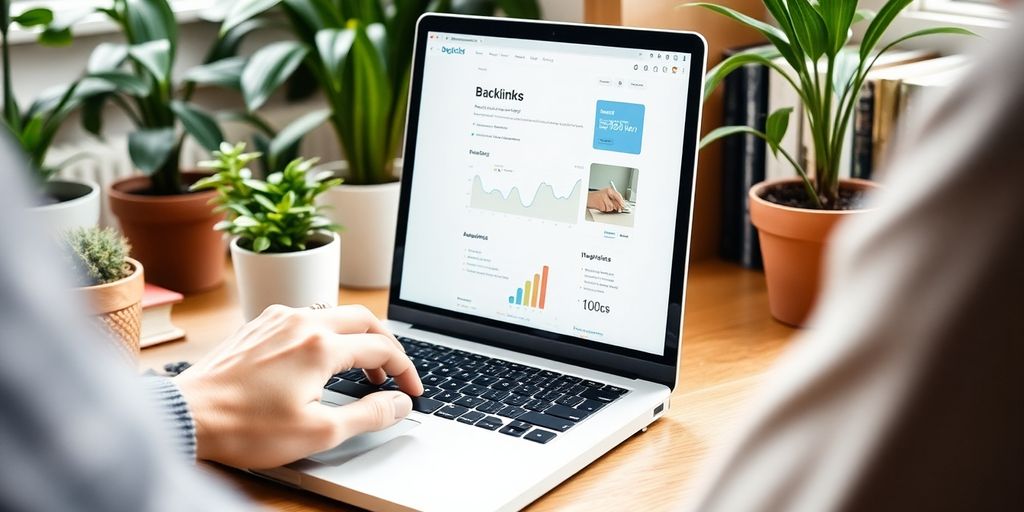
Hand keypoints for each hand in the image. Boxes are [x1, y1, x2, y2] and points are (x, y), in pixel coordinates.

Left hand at [174, 304, 422, 468]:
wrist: (187, 416)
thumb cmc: (246, 427)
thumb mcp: (318, 432)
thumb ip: (368, 414)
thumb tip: (398, 404)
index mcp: (321, 346)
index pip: (382, 348)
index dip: (405, 370)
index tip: (411, 390)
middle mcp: (302, 322)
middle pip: (364, 319)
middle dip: (387, 345)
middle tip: (393, 373)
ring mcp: (278, 319)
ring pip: (334, 314)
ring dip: (357, 337)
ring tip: (360, 369)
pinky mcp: (259, 324)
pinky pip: (306, 317)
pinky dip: (327, 333)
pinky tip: (320, 358)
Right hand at [587, 187, 626, 211]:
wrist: (586, 198)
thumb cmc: (595, 197)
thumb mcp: (605, 195)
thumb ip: (613, 199)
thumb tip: (620, 205)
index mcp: (608, 190)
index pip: (618, 195)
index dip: (621, 201)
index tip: (624, 205)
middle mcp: (606, 193)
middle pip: (615, 203)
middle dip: (616, 207)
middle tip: (618, 209)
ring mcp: (602, 199)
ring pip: (610, 207)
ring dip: (608, 208)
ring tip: (603, 205)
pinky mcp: (599, 204)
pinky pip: (605, 209)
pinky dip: (603, 209)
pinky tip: (600, 206)